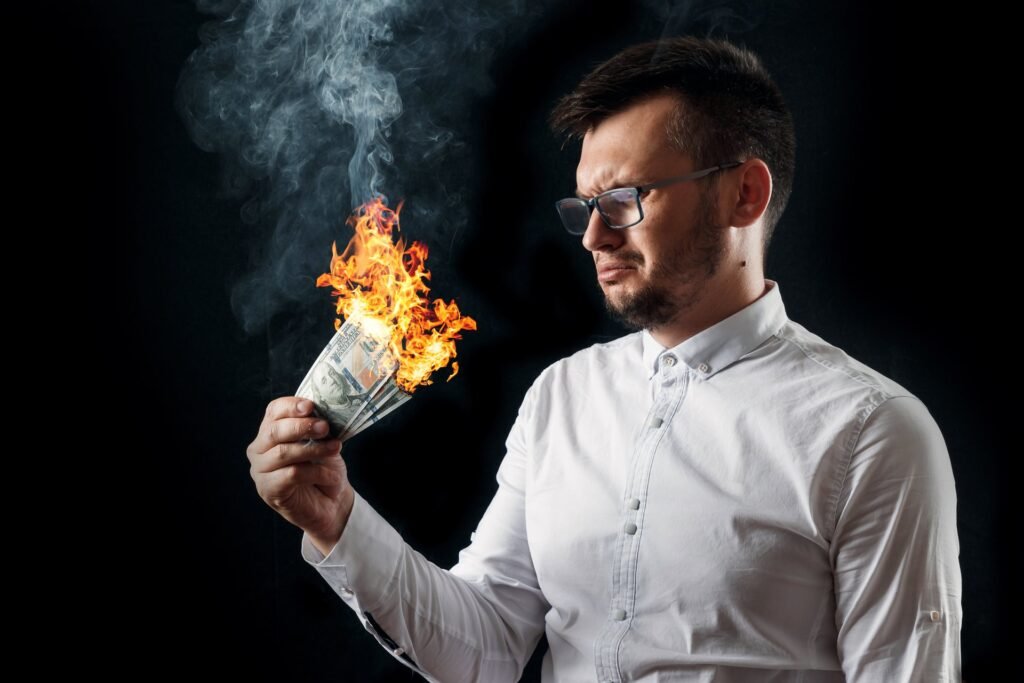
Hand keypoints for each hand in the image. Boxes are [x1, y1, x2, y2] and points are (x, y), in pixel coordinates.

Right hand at [247, 397, 354, 553]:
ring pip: (283, 453)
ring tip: (335, 448)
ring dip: (313, 449)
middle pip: (274, 431)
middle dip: (301, 426)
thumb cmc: (325, 468)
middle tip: (325, 427)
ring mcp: (260, 470)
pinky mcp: (268, 489)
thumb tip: (322, 413)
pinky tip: (330, 476)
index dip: (291, 406)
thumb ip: (317, 426)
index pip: (274, 410)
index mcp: (271, 431)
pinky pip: (291, 474)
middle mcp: (259, 449)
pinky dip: (315, 472)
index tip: (311, 406)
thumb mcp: (323, 442)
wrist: (332, 503)